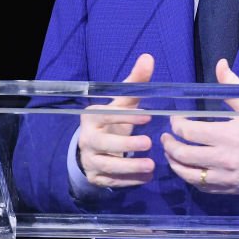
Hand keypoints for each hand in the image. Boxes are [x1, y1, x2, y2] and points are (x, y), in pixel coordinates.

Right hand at [77, 53, 155, 187]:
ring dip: (129, 167)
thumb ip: (135, 83)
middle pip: (104, 143)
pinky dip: (129, 181)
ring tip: (151, 166)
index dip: (126, 117)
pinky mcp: (95, 177)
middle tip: (149, 143)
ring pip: (108, 166)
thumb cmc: (112, 120)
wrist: (92, 149)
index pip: (107, 116)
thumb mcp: (122, 103)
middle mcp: (87, 139)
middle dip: (126, 144)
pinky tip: (146, 178)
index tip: (148, 117)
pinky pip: (111, 181)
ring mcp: (90, 160)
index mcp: (92, 117)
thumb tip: (149, 57)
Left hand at [160, 59, 238, 193]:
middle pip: (182, 154)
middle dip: (169, 144)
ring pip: (187, 174)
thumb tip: (220, 64)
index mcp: (226, 135)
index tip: (175, 119)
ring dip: (173, 162)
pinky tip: (187, 168)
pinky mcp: (225, 189)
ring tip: (171, 153)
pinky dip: (189, 177)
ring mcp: (223, 176)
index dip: (176, 125)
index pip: (189, 132)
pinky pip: (199, 186)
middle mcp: (222, 158)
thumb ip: (233, 86)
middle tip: (167, 137)